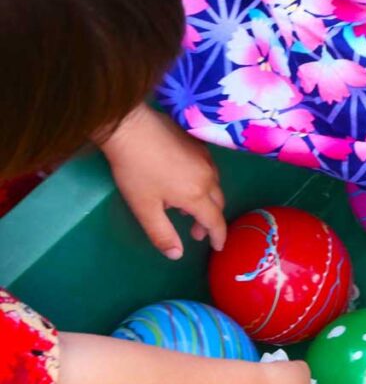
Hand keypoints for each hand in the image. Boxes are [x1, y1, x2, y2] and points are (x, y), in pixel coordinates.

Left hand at [97, 104, 226, 259]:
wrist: (129, 127)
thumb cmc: (135, 170)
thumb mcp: (144, 208)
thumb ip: (162, 234)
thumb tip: (177, 255)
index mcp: (196, 195)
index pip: (215, 222)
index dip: (218, 237)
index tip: (217, 247)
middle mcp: (208, 177)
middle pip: (218, 204)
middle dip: (209, 221)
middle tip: (193, 231)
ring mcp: (205, 158)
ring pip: (214, 186)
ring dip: (206, 201)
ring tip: (184, 207)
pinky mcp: (198, 144)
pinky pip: (209, 169)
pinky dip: (203, 182)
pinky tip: (184, 181)